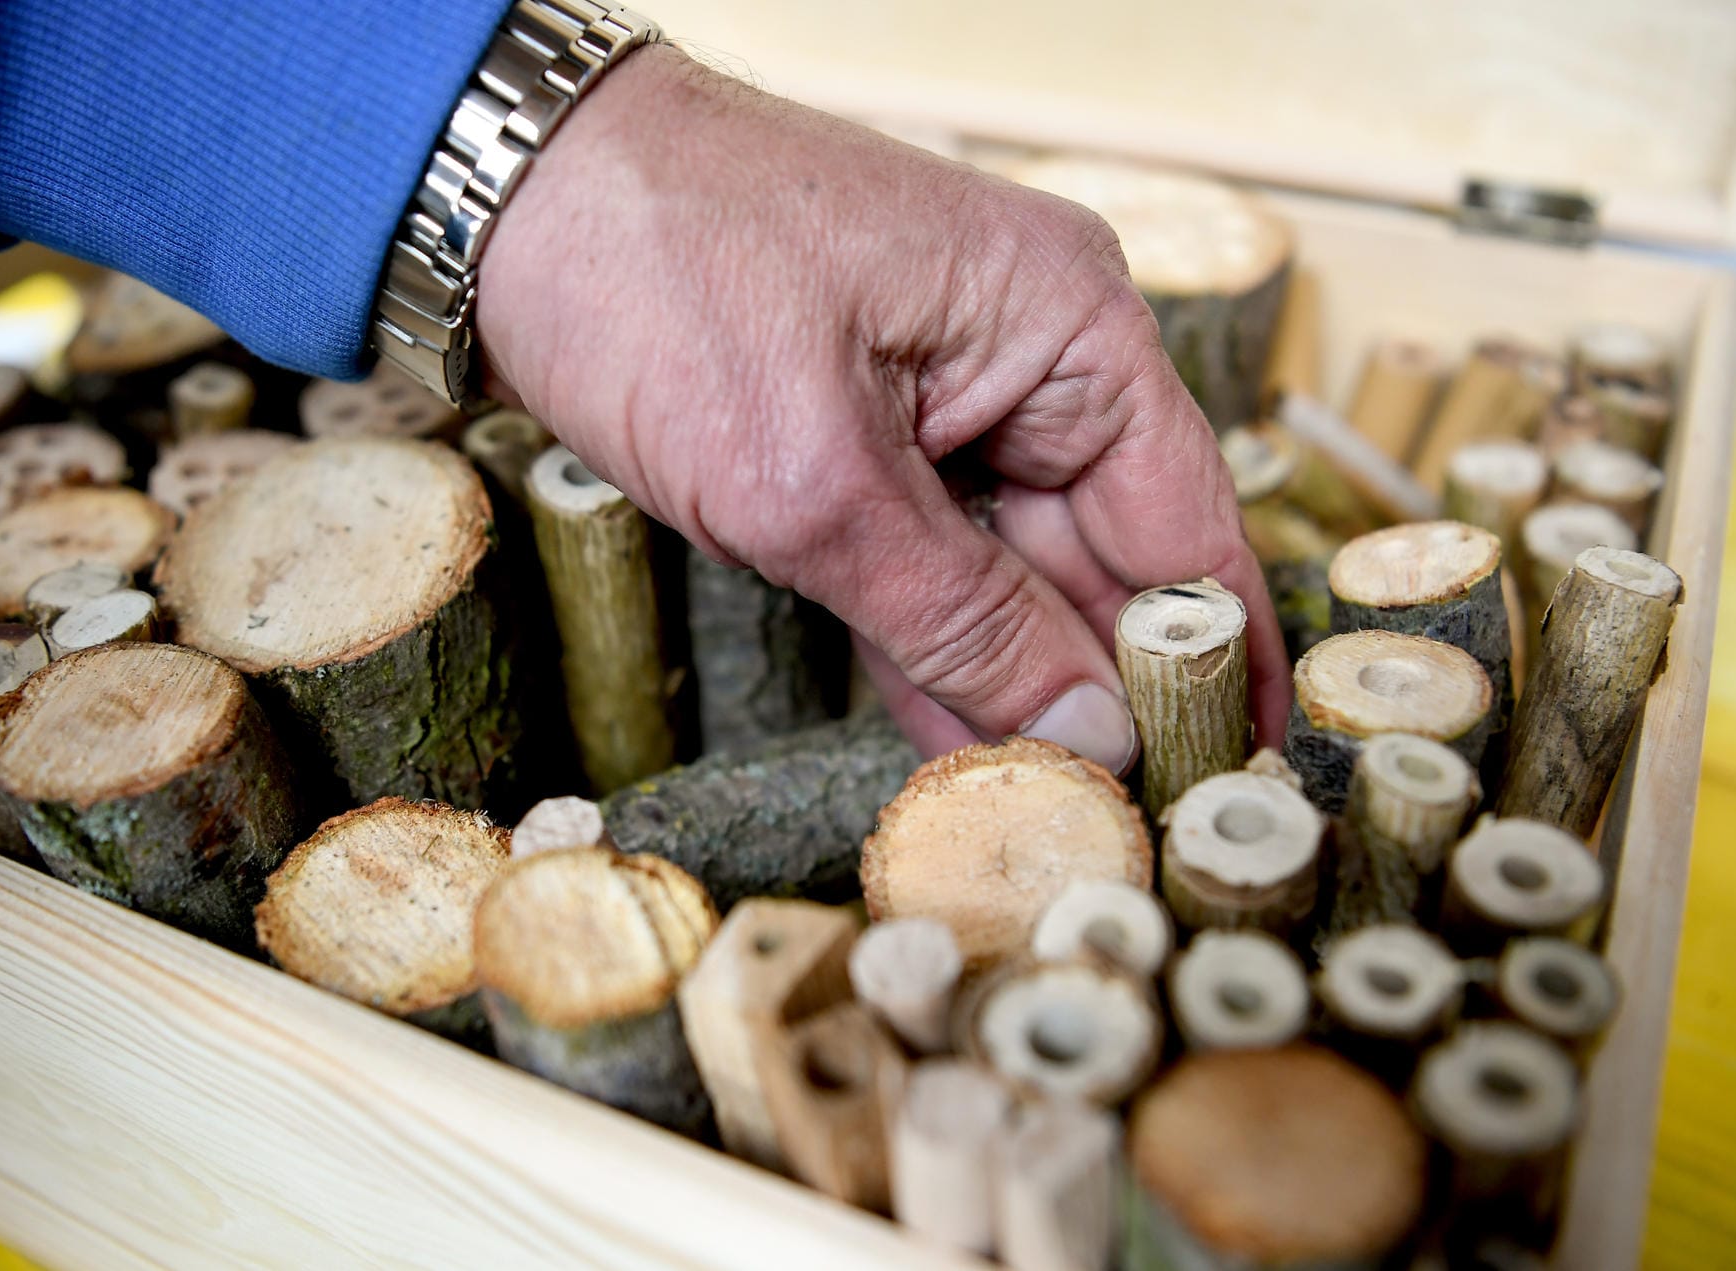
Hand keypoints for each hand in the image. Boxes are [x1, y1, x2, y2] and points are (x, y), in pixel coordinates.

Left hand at [475, 46, 1289, 768]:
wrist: (502, 202)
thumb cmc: (655, 272)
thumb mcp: (814, 477)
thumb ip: (959, 619)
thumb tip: (1085, 728)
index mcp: (1065, 327)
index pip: (1185, 523)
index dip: (1215, 662)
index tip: (1233, 780)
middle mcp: (1026, 359)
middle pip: (1106, 559)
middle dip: (1112, 695)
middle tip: (1132, 835)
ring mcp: (942, 400)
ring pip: (1013, 574)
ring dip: (1023, 689)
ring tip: (1056, 816)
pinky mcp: (863, 438)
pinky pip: (928, 564)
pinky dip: (938, 650)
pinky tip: (964, 753)